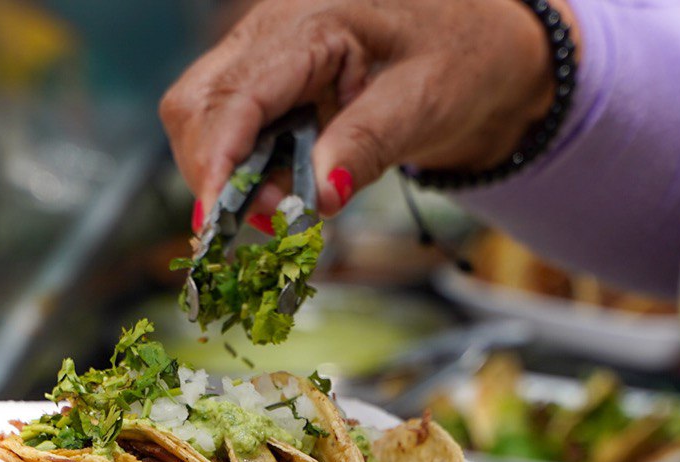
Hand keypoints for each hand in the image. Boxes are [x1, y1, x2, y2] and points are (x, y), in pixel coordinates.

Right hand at [160, 0, 566, 218]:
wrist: (482, 48)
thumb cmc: (461, 61)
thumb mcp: (423, 104)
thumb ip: (367, 147)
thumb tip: (316, 200)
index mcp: (310, 22)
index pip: (237, 96)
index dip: (216, 162)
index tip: (214, 222)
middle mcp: (271, 29)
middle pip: (197, 105)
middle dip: (215, 173)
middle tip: (271, 219)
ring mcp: (263, 53)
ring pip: (202, 118)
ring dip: (227, 175)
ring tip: (284, 207)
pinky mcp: (267, 81)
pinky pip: (229, 127)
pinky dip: (244, 168)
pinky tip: (282, 187)